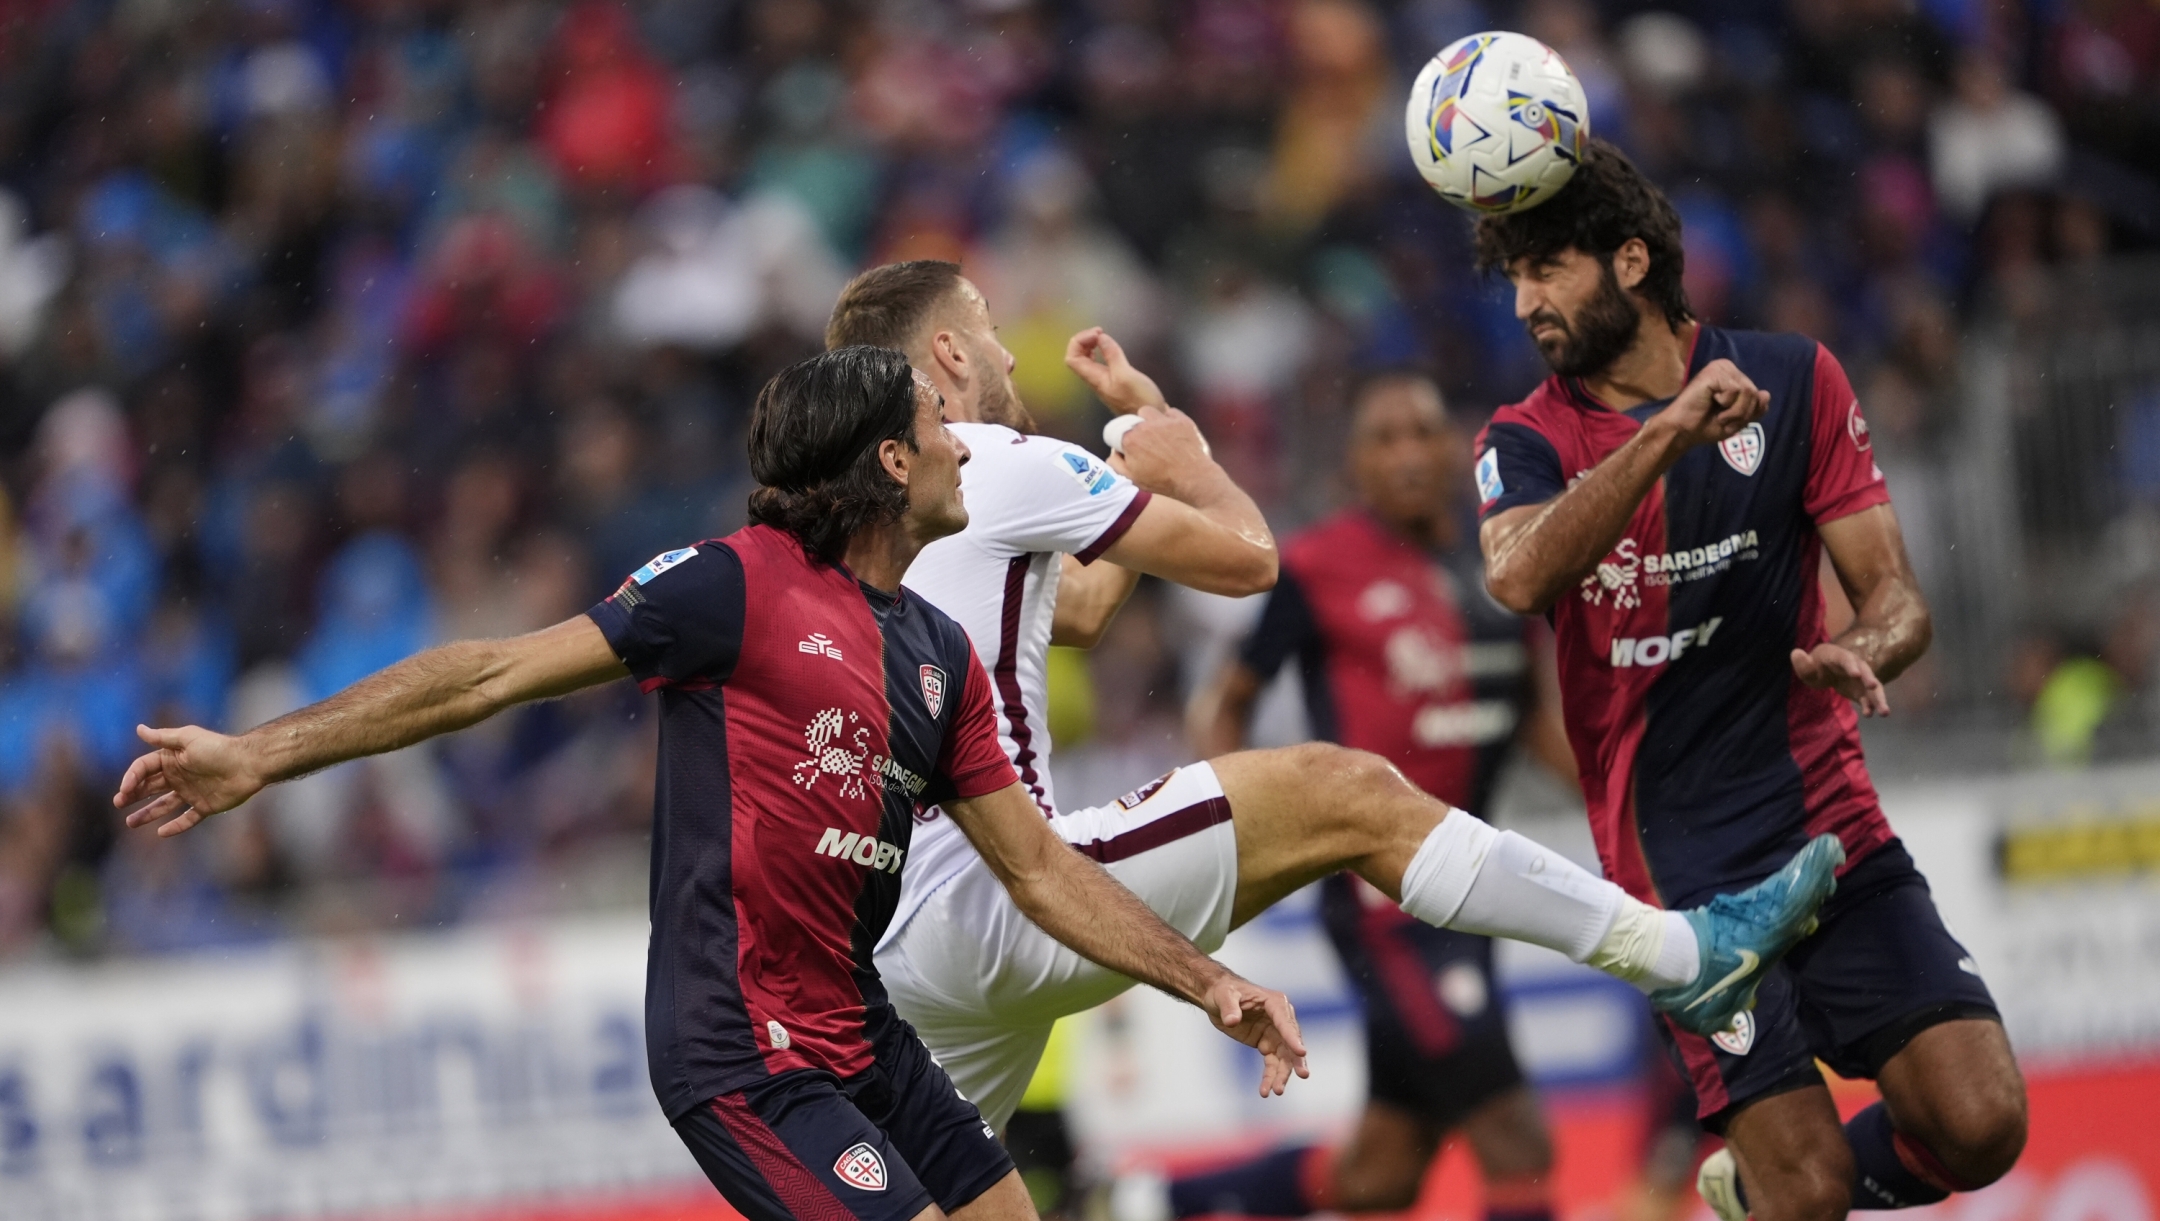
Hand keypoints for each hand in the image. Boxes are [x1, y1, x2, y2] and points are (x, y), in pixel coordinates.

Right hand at [113, 724, 267, 835]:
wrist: (249, 764)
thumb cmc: (218, 748)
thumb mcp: (188, 739)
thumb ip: (163, 737)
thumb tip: (139, 729)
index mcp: (172, 758)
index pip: (143, 768)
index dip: (131, 778)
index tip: (124, 790)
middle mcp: (179, 775)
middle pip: (149, 787)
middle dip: (132, 795)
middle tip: (118, 803)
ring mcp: (191, 792)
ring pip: (164, 805)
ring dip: (147, 813)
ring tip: (130, 823)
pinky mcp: (205, 806)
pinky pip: (187, 818)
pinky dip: (176, 826)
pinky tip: (161, 832)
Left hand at [1065, 327, 1166, 414]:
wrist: (1151, 421)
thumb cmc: (1140, 400)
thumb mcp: (1126, 374)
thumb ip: (1112, 355)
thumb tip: (1101, 338)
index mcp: (1094, 378)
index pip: (1072, 358)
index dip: (1079, 342)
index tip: (1098, 334)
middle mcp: (1095, 380)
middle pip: (1077, 358)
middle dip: (1084, 341)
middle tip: (1100, 333)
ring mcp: (1104, 382)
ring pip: (1087, 361)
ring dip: (1091, 346)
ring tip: (1103, 338)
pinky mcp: (1114, 383)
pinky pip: (1099, 364)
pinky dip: (1101, 353)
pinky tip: (1111, 350)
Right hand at [1114, 404, 1218, 496]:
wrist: (1194, 479)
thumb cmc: (1162, 482)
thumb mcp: (1131, 479)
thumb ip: (1116, 463)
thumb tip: (1114, 451)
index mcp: (1130, 439)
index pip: (1117, 432)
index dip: (1121, 441)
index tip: (1128, 449)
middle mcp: (1145, 425)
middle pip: (1132, 421)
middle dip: (1134, 431)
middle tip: (1145, 446)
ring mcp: (1164, 421)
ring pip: (1148, 412)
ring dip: (1149, 420)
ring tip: (1156, 435)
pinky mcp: (1181, 420)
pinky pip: (1169, 412)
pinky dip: (1168, 420)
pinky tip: (1172, 432)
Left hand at [1201, 972, 1309, 1096]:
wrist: (1217, 998)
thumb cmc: (1223, 992)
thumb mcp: (1223, 996)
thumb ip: (1229, 1008)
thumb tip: (1232, 1021)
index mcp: (1274, 1002)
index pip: (1285, 1022)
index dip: (1293, 1037)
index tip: (1301, 1052)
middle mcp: (1280, 1018)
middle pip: (1290, 1042)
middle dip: (1295, 1060)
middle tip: (1302, 1075)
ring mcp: (1275, 1033)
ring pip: (1284, 1057)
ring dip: (1281, 1074)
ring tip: (1277, 1091)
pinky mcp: (1267, 1044)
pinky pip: (1272, 1063)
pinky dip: (1270, 1077)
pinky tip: (1265, 1091)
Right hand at [1648, 359, 1768, 454]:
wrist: (1682, 431)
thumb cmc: (1706, 426)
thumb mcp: (1738, 420)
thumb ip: (1755, 409)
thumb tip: (1765, 393)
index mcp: (1733, 376)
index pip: (1758, 395)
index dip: (1747, 413)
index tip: (1728, 420)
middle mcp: (1727, 367)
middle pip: (1754, 393)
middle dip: (1742, 414)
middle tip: (1722, 420)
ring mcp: (1720, 368)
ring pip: (1748, 392)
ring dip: (1735, 412)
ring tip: (1719, 415)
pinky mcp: (1713, 372)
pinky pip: (1735, 391)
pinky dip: (1727, 405)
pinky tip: (1711, 404)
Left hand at [1791, 643, 1889, 715]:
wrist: (1825, 671)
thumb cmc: (1814, 666)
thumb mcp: (1805, 665)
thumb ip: (1801, 662)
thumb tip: (1796, 653)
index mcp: (1838, 656)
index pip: (1845, 659)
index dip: (1850, 665)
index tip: (1855, 674)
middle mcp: (1854, 665)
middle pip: (1865, 671)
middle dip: (1869, 679)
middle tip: (1873, 686)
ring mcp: (1860, 678)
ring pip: (1872, 686)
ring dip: (1879, 698)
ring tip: (1885, 712)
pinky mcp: (1861, 690)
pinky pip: (1867, 698)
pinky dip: (1870, 705)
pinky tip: (1869, 714)